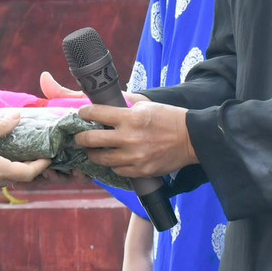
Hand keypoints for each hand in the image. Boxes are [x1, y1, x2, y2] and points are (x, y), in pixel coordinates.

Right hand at [0, 113, 51, 192]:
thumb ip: (2, 125)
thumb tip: (18, 116)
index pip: (28, 173)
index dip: (40, 165)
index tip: (48, 158)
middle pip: (18, 177)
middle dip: (28, 167)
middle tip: (34, 154)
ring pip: (5, 179)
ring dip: (12, 169)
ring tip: (16, 154)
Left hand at [74, 100, 195, 178]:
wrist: (191, 139)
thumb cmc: (169, 118)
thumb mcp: (147, 105)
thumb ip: (126, 104)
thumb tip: (109, 99)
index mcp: (130, 118)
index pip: (96, 113)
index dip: (85, 113)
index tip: (82, 114)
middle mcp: (129, 138)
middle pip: (91, 140)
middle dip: (81, 138)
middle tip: (79, 137)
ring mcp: (134, 157)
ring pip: (101, 159)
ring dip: (94, 154)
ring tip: (93, 151)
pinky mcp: (140, 171)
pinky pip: (117, 170)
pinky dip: (113, 165)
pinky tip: (113, 160)